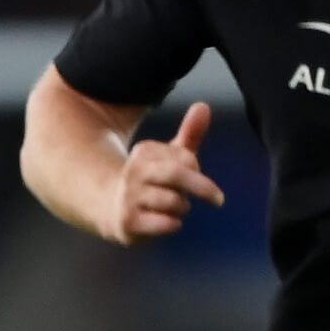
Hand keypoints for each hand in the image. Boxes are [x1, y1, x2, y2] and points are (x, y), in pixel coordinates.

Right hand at [104, 102, 224, 245]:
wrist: (111, 208)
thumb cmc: (151, 181)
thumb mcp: (170, 157)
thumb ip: (190, 133)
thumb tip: (204, 106)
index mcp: (144, 152)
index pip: (185, 157)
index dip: (196, 169)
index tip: (193, 175)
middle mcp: (133, 171)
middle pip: (177, 174)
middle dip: (202, 188)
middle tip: (218, 200)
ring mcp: (128, 197)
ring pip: (174, 202)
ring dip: (182, 208)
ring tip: (174, 209)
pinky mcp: (128, 222)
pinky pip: (166, 224)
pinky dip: (173, 224)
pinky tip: (164, 222)